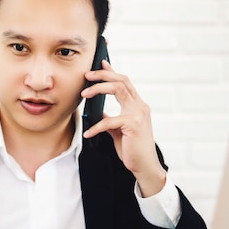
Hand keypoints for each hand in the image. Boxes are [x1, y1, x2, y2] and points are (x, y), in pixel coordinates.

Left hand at [81, 60, 165, 196]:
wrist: (144, 166)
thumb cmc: (132, 149)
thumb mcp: (118, 131)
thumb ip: (111, 119)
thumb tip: (99, 112)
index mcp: (137, 106)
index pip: (125, 82)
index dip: (112, 72)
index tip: (101, 63)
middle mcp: (140, 106)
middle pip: (122, 81)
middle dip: (103, 75)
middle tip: (87, 76)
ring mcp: (138, 114)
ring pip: (118, 90)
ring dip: (99, 89)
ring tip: (85, 94)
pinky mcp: (133, 125)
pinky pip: (109, 121)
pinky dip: (96, 126)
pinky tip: (88, 133)